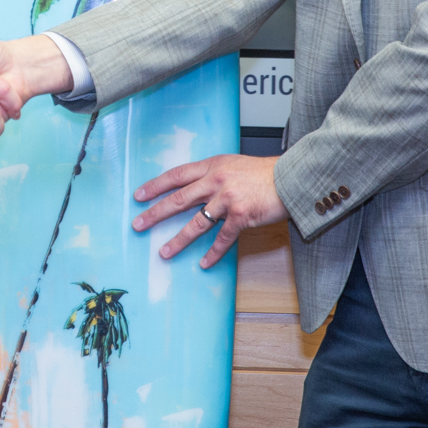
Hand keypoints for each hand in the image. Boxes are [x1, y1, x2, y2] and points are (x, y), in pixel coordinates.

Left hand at [132, 154, 289, 267]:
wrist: (290, 177)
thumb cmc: (261, 172)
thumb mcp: (231, 164)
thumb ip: (211, 174)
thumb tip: (190, 187)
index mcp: (211, 166)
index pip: (176, 176)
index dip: (155, 186)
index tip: (138, 196)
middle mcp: (216, 181)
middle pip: (178, 200)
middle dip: (155, 213)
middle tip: (138, 224)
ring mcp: (228, 199)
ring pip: (196, 223)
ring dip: (178, 240)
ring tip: (164, 252)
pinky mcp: (241, 216)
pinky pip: (222, 238)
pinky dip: (213, 253)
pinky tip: (203, 263)